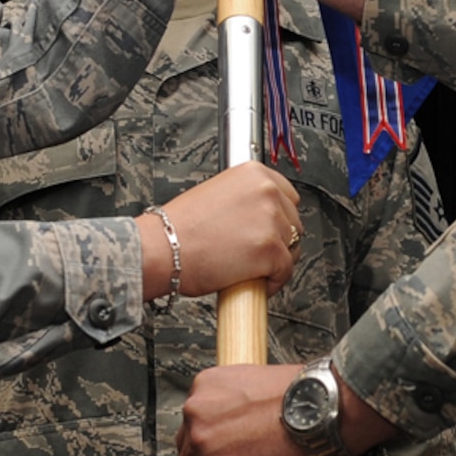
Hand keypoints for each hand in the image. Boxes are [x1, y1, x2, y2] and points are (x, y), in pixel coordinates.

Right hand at [139, 162, 302, 302]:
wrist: (162, 249)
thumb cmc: (179, 228)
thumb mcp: (216, 194)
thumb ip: (244, 199)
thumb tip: (261, 215)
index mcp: (253, 173)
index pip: (288, 195)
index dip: (279, 218)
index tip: (270, 230)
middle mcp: (266, 191)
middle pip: (293, 222)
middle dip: (279, 240)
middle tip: (256, 253)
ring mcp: (271, 220)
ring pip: (292, 247)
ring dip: (276, 261)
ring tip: (252, 268)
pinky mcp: (271, 250)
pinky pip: (285, 271)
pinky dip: (273, 282)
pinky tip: (254, 282)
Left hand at [175, 361, 398, 455]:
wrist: (329, 412)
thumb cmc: (309, 399)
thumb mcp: (261, 386)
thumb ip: (239, 405)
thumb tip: (242, 428)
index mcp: (207, 385)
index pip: (193, 421)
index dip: (207, 442)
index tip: (220, 452)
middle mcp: (197, 412)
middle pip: (187, 449)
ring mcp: (202, 445)